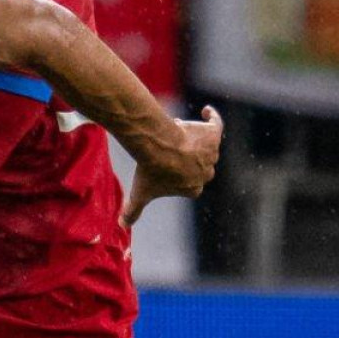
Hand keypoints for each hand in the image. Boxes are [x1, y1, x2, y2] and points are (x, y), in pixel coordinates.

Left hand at [123, 108, 222, 227]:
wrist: (158, 146)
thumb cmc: (150, 170)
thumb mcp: (141, 193)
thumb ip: (133, 210)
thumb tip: (122, 226)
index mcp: (193, 188)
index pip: (189, 183)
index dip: (178, 174)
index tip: (166, 166)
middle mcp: (206, 172)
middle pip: (199, 165)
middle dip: (186, 158)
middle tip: (169, 150)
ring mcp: (212, 154)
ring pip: (204, 145)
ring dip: (193, 139)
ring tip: (175, 132)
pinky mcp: (213, 135)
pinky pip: (216, 125)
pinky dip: (212, 119)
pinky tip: (205, 112)